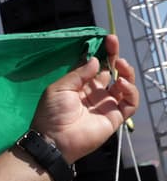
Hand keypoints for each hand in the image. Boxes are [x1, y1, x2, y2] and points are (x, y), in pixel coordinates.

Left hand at [31, 34, 138, 163]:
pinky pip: (130, 103)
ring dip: (126, 73)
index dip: (104, 53)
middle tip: (114, 46)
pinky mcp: (114, 118)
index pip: (97, 66)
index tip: (108, 40)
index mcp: (80, 86)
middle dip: (116, 58)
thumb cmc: (50, 115)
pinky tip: (122, 85)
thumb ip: (78, 73)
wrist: (52, 141)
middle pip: (112, 73)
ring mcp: (105, 105)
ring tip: (120, 65)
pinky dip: (131, 92)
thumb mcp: (59, 88)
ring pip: (125, 86)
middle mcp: (95, 94)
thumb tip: (96, 60)